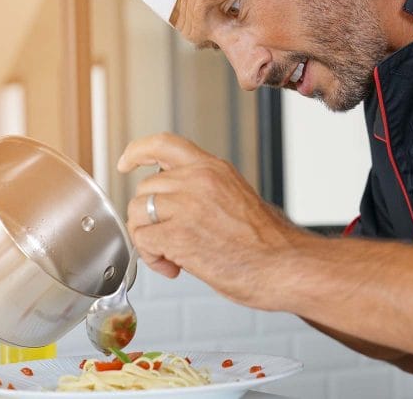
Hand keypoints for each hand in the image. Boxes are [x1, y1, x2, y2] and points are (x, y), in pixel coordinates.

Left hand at [117, 132, 306, 308]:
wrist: (286, 266)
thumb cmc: (269, 244)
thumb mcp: (237, 198)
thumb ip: (206, 192)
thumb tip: (178, 206)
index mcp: (214, 169)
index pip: (164, 144)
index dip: (138, 152)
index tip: (126, 163)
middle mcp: (198, 180)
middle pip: (145, 188)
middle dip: (149, 218)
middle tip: (171, 241)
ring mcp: (187, 205)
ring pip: (138, 213)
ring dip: (148, 239)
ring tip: (173, 257)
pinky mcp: (179, 234)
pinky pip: (143, 240)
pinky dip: (153, 258)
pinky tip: (175, 268)